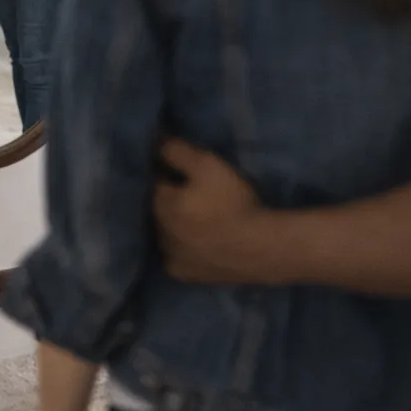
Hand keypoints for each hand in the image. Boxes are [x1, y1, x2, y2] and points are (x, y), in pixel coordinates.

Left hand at [154, 139, 270, 282]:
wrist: (259, 249)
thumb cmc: (233, 202)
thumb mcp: (207, 165)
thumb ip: (176, 150)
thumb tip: (152, 136)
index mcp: (160, 203)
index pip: (150, 181)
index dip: (162, 172)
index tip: (174, 167)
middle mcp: (157, 231)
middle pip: (155, 208)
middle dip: (165, 198)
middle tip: (185, 191)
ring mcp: (168, 256)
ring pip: (162, 233)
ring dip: (171, 223)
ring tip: (192, 216)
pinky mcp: (181, 273)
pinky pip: (173, 255)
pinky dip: (179, 247)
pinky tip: (194, 241)